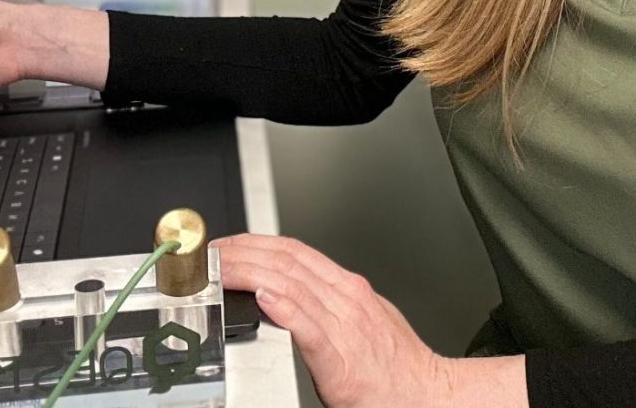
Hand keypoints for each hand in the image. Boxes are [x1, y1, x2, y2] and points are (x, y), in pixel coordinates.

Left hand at [216, 234, 453, 407]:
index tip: (226, 244)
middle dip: (242, 253)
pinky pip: (308, 327)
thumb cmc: (396, 366)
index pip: (293, 251)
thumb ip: (329, 303)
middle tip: (209, 254)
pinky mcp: (340, 359)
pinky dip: (285, 308)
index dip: (255, 242)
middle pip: (286, 261)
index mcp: (348, 288)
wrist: (427, 395)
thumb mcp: (363, 318)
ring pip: (290, 284)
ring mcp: (344, 325)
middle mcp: (345, 298)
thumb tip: (292, 293)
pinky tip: (264, 297)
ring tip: (220, 270)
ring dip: (249, 272)